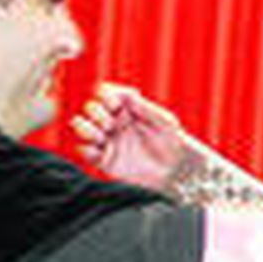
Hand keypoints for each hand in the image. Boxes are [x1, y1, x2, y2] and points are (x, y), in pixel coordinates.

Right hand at [71, 82, 194, 188]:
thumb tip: (125, 92)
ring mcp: (109, 141)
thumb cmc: (174, 141)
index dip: (105, 95)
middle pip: (92, 109)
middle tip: (110, 123)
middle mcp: (115, 124)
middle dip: (97, 112)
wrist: (178, 169)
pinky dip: (85, 150)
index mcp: (127, 110)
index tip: (114, 102)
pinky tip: (97, 149)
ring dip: (85, 127)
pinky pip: (86, 153)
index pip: (106, 95)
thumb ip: (143, 107)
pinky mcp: (106, 161)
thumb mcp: (163, 119)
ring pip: (84, 129)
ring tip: (100, 134)